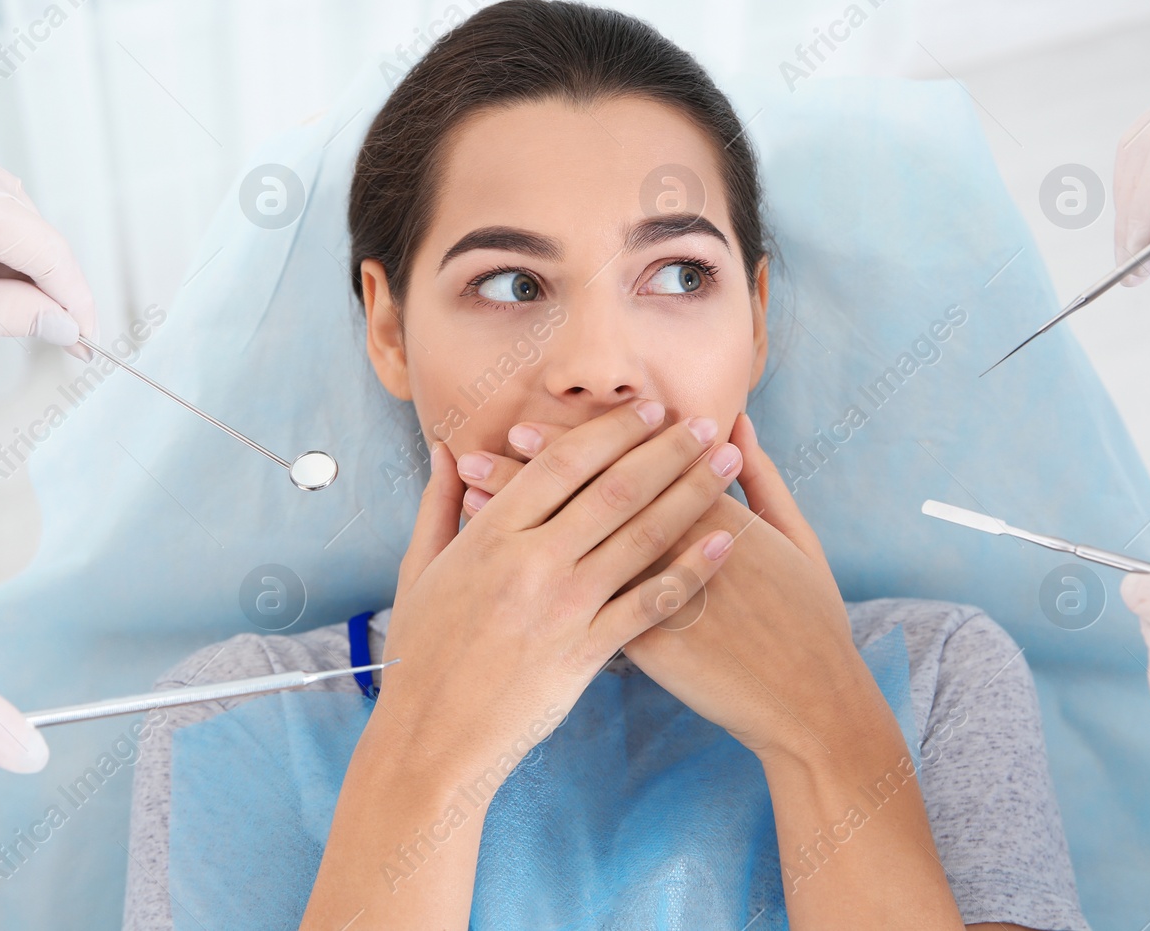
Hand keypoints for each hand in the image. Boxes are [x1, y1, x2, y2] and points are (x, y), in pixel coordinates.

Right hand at [376, 400, 740, 776]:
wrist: (431, 737)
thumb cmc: (422, 652)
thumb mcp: (419, 569)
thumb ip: (439, 504)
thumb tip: (446, 449)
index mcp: (490, 536)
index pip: (562, 463)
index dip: (612, 431)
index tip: (650, 411)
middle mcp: (531, 564)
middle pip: (614, 489)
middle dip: (667, 450)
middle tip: (705, 424)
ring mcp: (563, 609)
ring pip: (641, 537)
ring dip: (693, 494)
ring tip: (729, 465)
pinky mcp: (586, 654)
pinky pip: (650, 604)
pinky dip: (692, 570)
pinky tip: (726, 543)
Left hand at [457, 414, 959, 925]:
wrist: (810, 701)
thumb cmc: (809, 618)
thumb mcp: (796, 539)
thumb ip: (763, 481)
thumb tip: (740, 430)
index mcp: (711, 517)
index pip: (630, 467)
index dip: (573, 448)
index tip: (526, 428)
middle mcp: (674, 551)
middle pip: (590, 501)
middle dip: (533, 475)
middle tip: (481, 452)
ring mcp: (656, 600)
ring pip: (576, 548)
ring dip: (524, 523)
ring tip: (475, 502)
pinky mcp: (648, 646)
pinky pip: (580, 607)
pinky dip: (542, 582)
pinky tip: (504, 571)